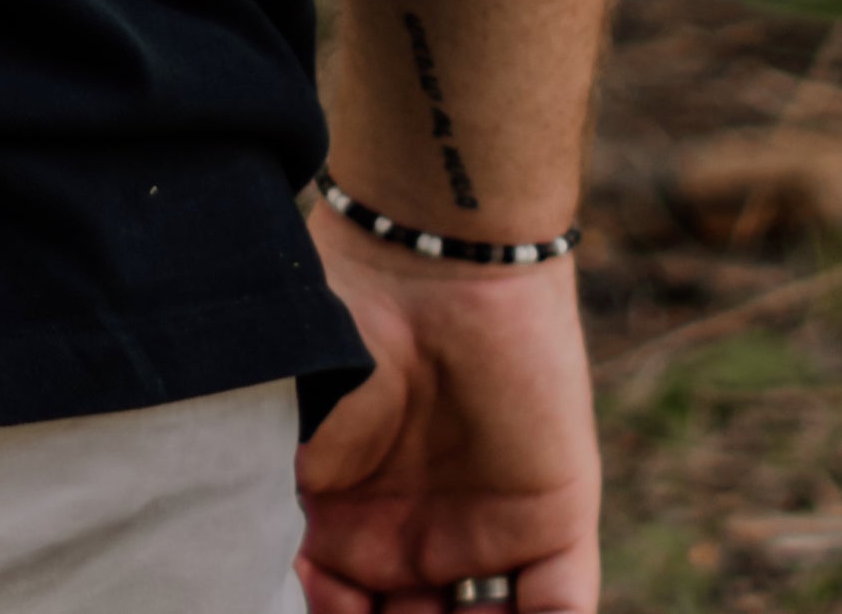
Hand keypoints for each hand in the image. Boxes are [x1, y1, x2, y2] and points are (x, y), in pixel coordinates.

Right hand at [295, 199, 600, 613]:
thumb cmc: (336, 330)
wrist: (428, 261)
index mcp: (340, 519)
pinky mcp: (554, 528)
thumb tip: (291, 578)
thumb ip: (286, 508)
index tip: (325, 603)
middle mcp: (411, 540)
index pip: (342, 608)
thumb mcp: (287, 424)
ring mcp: (484, 538)